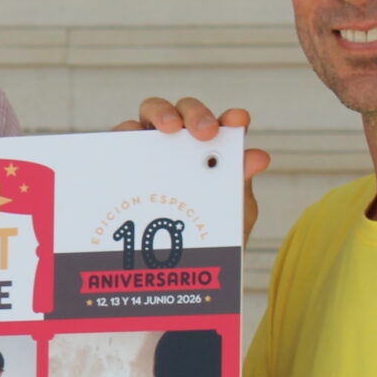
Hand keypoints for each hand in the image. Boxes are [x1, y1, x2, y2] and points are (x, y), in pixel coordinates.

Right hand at [115, 98, 268, 242]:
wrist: (177, 266)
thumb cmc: (210, 234)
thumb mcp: (233, 213)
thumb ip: (242, 186)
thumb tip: (257, 157)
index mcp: (213, 150)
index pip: (224, 125)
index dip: (232, 118)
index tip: (238, 121)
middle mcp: (180, 142)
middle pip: (183, 111)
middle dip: (195, 113)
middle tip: (205, 132)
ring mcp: (149, 149)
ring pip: (148, 115)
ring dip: (160, 113)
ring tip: (169, 130)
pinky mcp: (122, 162)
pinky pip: (118, 141)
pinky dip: (124, 134)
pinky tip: (132, 141)